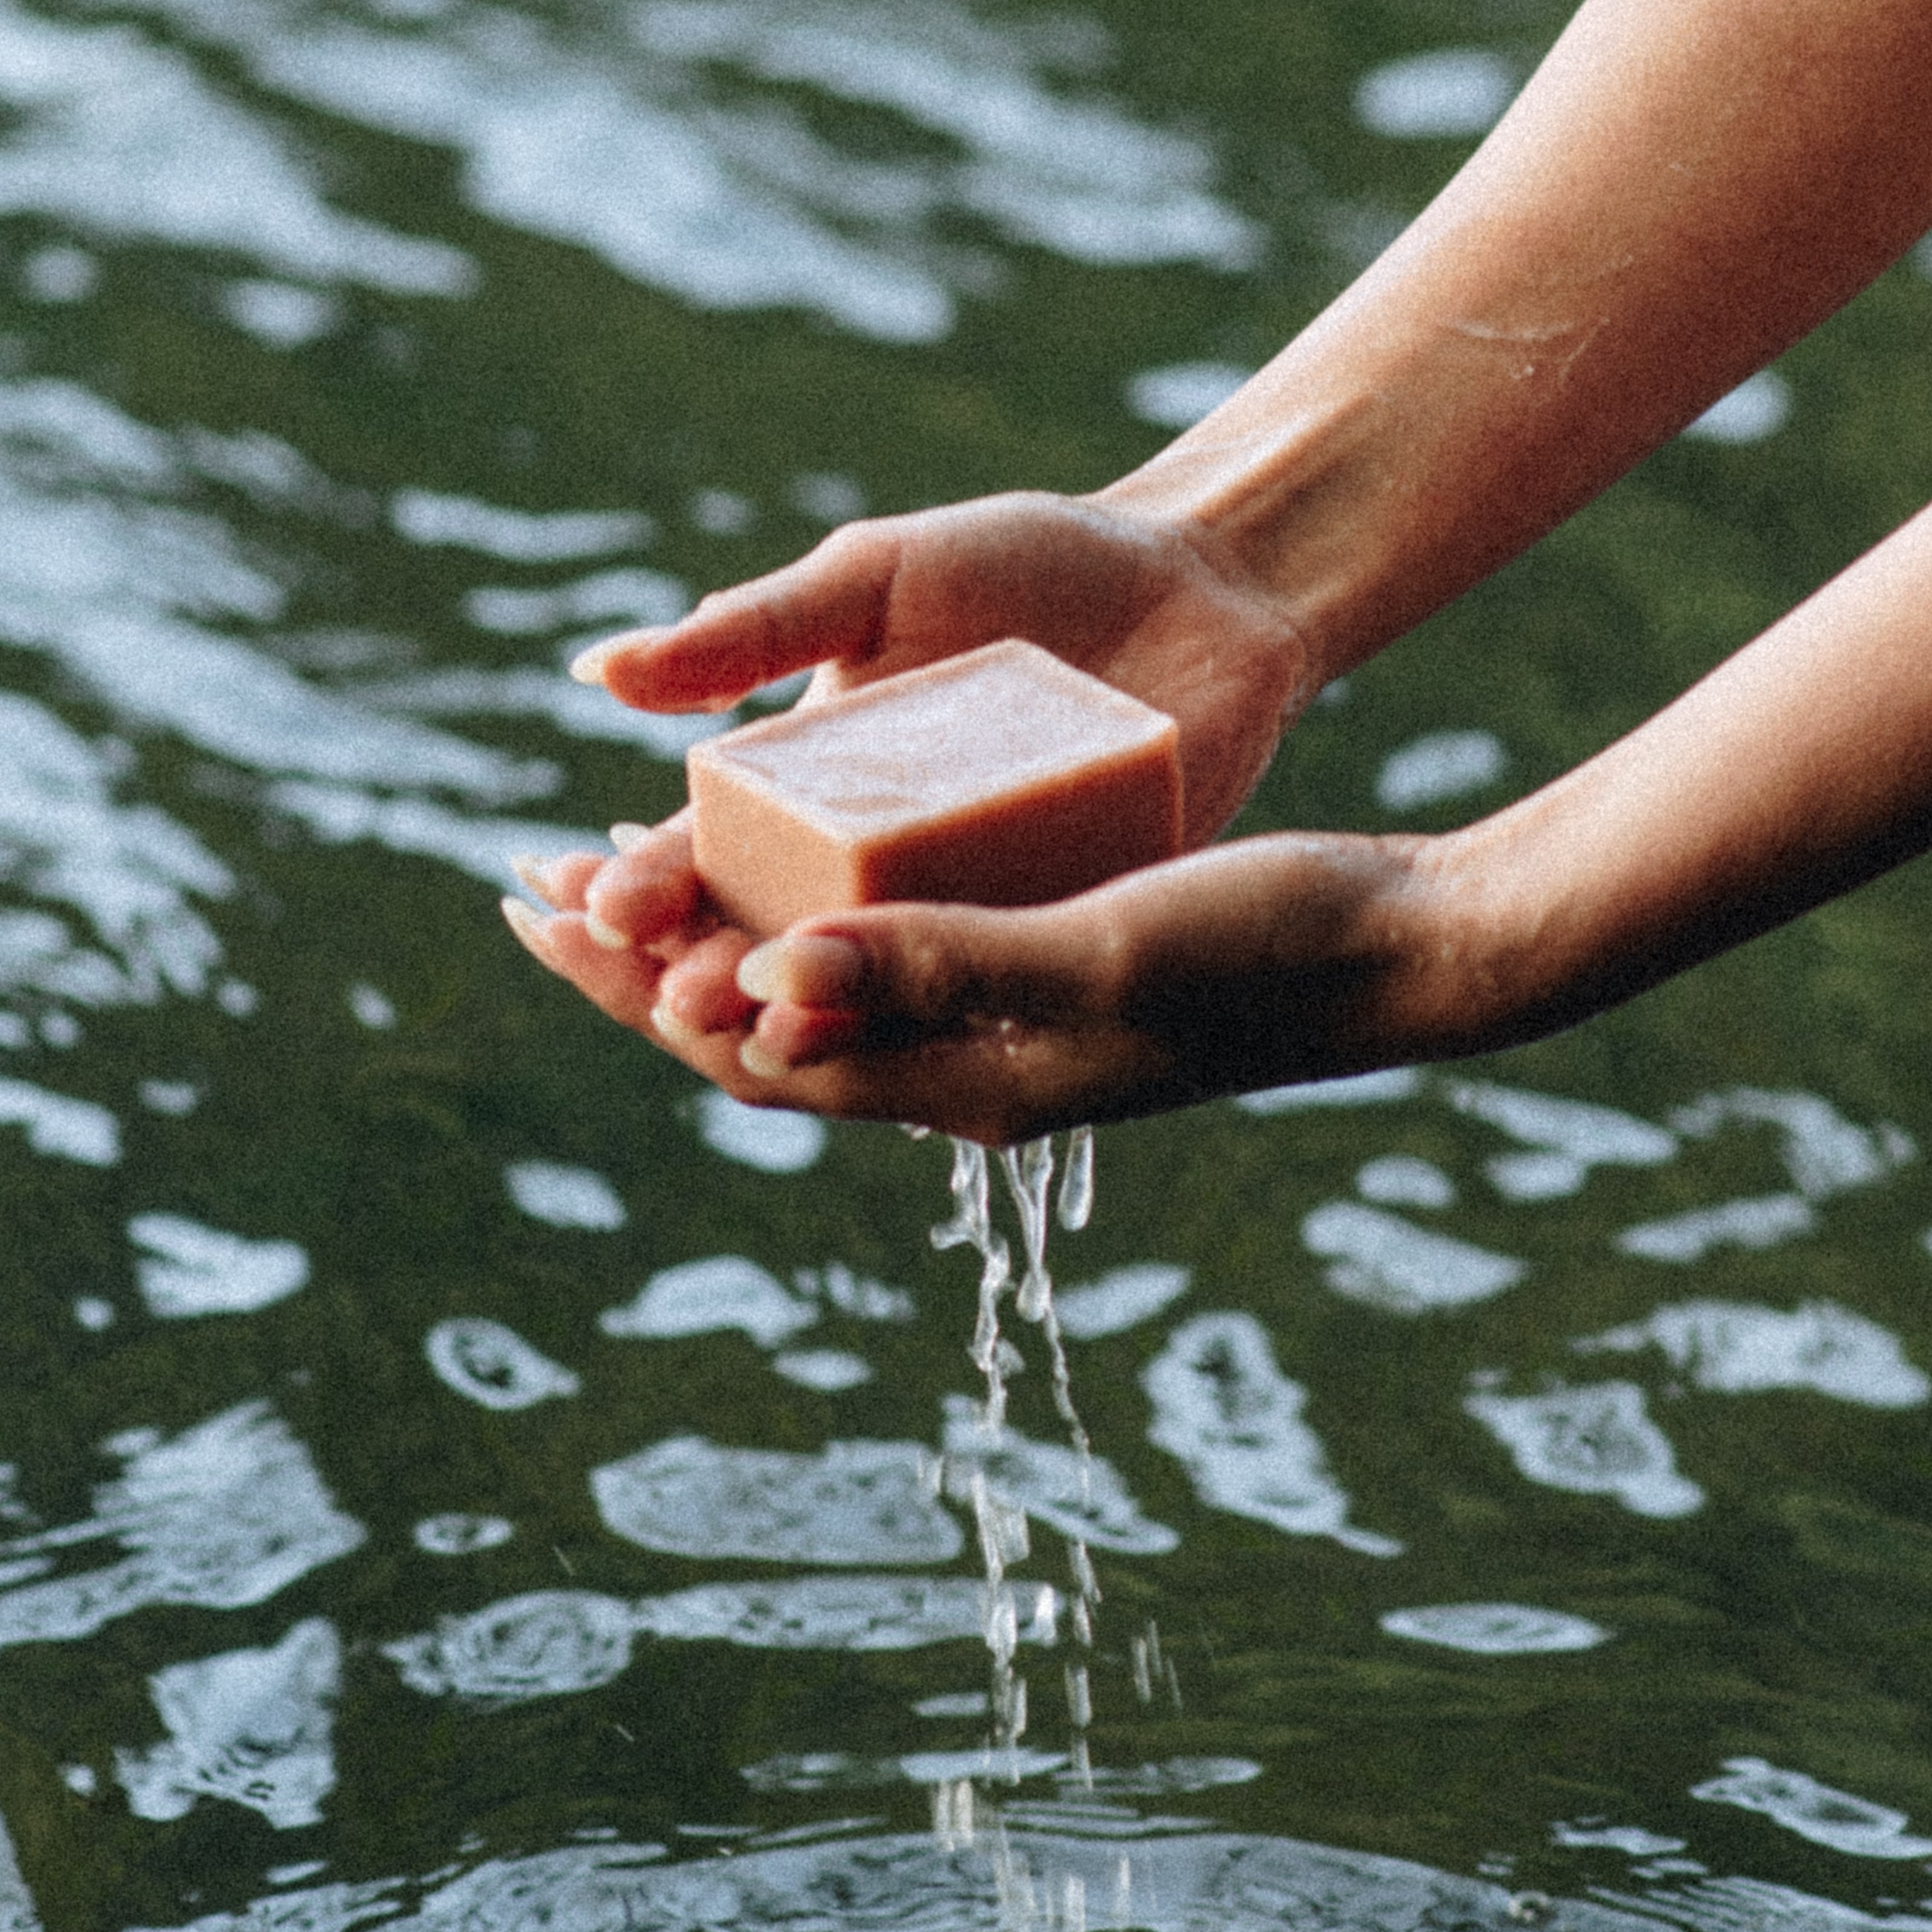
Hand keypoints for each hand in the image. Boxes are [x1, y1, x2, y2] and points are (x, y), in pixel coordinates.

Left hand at [503, 828, 1462, 1145]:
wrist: (1400, 950)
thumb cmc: (1262, 948)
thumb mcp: (1094, 949)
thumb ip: (938, 965)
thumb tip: (773, 983)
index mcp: (961, 1083)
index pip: (747, 1051)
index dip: (627, 985)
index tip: (531, 907)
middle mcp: (966, 1069)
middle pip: (759, 1029)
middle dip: (640, 962)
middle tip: (533, 880)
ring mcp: (1005, 1024)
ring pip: (817, 986)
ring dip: (715, 928)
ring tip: (628, 861)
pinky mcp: (1044, 965)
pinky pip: (887, 944)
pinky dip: (810, 898)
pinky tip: (790, 848)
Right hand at [572, 489, 1312, 965]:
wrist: (1202, 578)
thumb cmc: (1032, 562)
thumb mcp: (876, 580)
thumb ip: (750, 631)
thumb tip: (592, 670)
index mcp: (814, 800)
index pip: (706, 863)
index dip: (648, 889)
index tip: (593, 904)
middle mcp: (881, 876)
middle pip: (772, 949)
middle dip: (710, 976)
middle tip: (674, 995)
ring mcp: (973, 911)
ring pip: (874, 992)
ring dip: (812, 1019)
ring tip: (762, 1036)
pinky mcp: (1068, 931)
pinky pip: (996, 988)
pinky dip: (942, 1012)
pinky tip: (900, 1028)